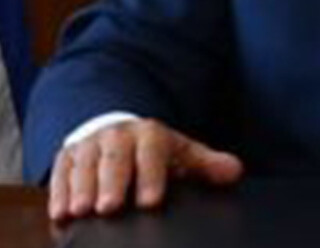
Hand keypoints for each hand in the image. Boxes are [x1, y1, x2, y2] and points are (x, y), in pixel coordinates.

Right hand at [48, 118, 243, 220]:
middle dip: (111, 183)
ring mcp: (90, 145)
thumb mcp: (180, 153)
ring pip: (84, 164)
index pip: (152, 151)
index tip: (151, 201)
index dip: (151, 175)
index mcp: (150, 134)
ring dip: (81, 188)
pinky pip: (60, 173)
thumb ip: (206, 164)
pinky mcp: (67, 157)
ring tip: (81, 211)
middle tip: (109, 208)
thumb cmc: (153, 152)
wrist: (118, 133)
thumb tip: (235, 172)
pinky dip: (59, 192)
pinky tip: (60, 213)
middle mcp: (118, 136)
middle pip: (115, 157)